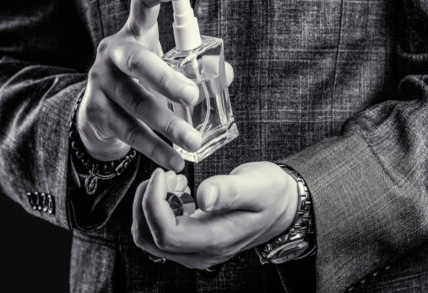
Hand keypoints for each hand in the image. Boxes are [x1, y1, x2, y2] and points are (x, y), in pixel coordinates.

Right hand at [76, 0, 213, 170]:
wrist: (98, 112)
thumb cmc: (142, 81)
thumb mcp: (164, 66)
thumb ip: (195, 67)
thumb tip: (228, 74)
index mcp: (133, 32)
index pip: (141, 2)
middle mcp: (112, 53)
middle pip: (136, 61)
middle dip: (165, 79)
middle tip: (193, 97)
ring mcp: (100, 82)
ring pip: (136, 103)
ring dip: (167, 125)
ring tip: (192, 141)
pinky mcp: (95, 111)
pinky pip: (128, 131)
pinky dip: (154, 148)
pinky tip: (174, 159)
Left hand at [131, 162, 297, 269]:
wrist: (281, 208)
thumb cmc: (271, 194)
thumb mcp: (257, 186)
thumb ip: (230, 191)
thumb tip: (204, 197)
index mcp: (216, 240)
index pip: (166, 233)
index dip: (153, 203)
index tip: (162, 174)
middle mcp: (201, 253)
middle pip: (149, 238)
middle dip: (146, 202)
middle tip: (165, 175)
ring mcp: (193, 251)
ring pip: (148, 237)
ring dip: (147, 206)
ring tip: (169, 181)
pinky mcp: (189, 243)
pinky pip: (157, 232)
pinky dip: (155, 209)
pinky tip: (174, 190)